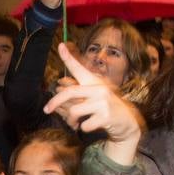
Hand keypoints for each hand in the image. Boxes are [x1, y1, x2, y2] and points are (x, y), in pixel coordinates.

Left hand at [44, 43, 143, 164]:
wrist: (127, 122)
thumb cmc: (106, 108)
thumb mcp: (94, 96)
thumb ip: (78, 92)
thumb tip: (58, 89)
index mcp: (95, 82)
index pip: (79, 68)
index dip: (68, 58)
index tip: (60, 45)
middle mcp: (99, 89)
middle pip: (70, 93)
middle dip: (55, 102)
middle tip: (46, 110)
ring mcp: (104, 102)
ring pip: (74, 111)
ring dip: (71, 121)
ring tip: (74, 123)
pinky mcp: (107, 116)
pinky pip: (84, 125)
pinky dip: (83, 128)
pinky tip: (90, 126)